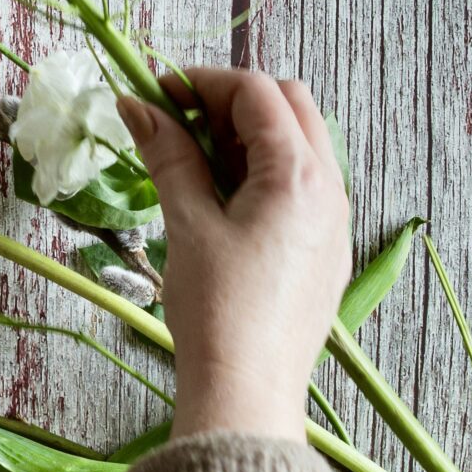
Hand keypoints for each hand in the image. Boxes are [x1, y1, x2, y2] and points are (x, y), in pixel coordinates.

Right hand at [118, 69, 349, 441]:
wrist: (247, 389)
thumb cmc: (216, 308)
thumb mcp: (186, 224)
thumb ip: (168, 156)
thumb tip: (137, 106)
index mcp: (299, 175)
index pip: (257, 93)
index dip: (203, 82)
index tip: (157, 93)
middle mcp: (330, 188)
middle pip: (290, 106)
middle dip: (233, 101)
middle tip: (179, 121)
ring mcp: (335, 220)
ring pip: (301, 144)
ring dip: (250, 135)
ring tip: (195, 161)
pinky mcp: (327, 249)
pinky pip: (305, 185)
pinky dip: (265, 171)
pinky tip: (224, 200)